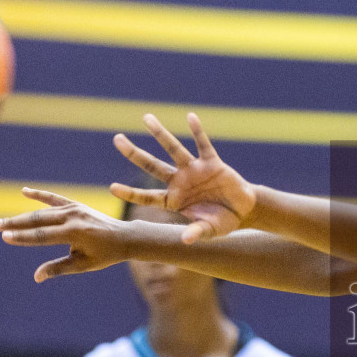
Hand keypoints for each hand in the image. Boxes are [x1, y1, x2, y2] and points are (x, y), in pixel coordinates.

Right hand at [0, 189, 132, 282]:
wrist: (124, 237)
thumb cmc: (105, 255)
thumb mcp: (83, 264)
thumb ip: (59, 268)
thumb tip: (36, 277)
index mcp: (76, 233)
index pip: (43, 235)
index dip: (23, 237)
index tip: (5, 237)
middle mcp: (74, 217)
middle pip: (38, 220)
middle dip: (15, 223)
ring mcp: (74, 209)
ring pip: (43, 211)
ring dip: (21, 215)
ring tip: (2, 220)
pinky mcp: (75, 205)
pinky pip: (55, 198)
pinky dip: (40, 195)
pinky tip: (25, 191)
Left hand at [112, 113, 256, 242]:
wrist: (244, 210)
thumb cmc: (223, 222)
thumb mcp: (210, 230)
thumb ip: (197, 232)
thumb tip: (186, 239)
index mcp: (174, 200)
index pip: (147, 197)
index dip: (131, 193)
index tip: (112, 188)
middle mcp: (180, 182)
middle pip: (152, 166)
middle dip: (134, 153)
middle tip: (117, 139)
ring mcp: (194, 170)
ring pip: (173, 149)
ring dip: (160, 134)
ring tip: (147, 118)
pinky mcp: (212, 163)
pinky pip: (203, 144)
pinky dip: (198, 132)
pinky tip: (190, 117)